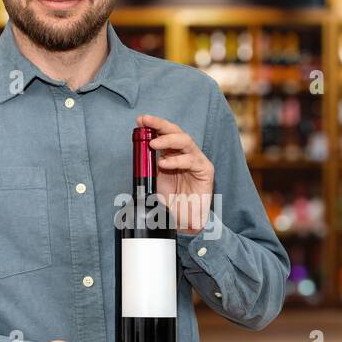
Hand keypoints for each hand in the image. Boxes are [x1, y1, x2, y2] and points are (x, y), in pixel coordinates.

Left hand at [137, 114, 213, 234]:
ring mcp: (197, 161)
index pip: (166, 134)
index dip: (154, 125)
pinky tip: (164, 164)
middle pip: (177, 132)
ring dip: (168, 140)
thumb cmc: (170, 202)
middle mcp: (186, 154)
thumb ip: (148, 165)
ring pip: (186, 141)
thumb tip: (136, 150)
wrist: (183, 221)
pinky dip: (177, 161)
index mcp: (174, 154)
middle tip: (146, 121)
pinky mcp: (205, 171)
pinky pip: (192, 160)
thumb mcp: (154, 180)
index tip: (140, 120)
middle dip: (160, 125)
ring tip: (153, 144)